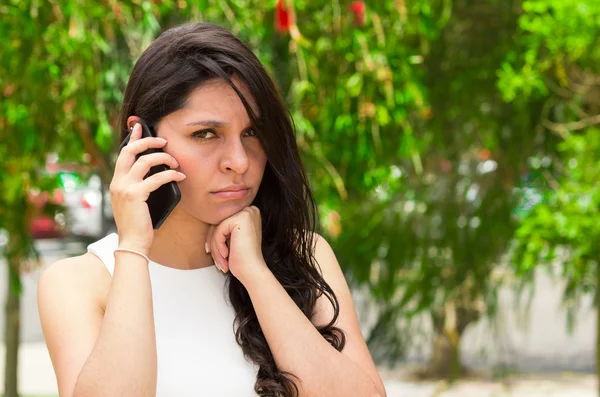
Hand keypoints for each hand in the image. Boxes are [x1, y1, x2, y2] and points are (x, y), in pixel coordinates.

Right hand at [110, 121, 185, 253]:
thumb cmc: (138, 223)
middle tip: (164, 140)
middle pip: (130, 151)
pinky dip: (171, 175)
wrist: (132, 243)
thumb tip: (156, 171)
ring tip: (175, 162)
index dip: (131, 138)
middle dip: (148, 141)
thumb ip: (139, 185)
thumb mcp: (135, 201)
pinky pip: (156, 178)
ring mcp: (125, 188)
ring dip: (164, 158)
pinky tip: (180, 177)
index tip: (138, 127)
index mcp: (116, 182)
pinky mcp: (135, 195)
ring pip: (144, 161)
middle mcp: (118, 182)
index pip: (123, 154)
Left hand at [205, 205, 268, 286]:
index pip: (223, 221)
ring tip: (220, 262)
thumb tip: (204, 218)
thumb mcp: (231, 239)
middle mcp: (250, 210)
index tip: (210, 251)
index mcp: (250, 213)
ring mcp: (247, 213)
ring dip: (215, 247)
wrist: (252, 271)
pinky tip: (226, 255)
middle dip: (213, 242)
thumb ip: (223, 227)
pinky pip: (219, 231)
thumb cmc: (242, 259)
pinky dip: (218, 245)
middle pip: (219, 223)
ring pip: (217, 227)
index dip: (215, 237)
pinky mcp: (241, 219)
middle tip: (213, 257)